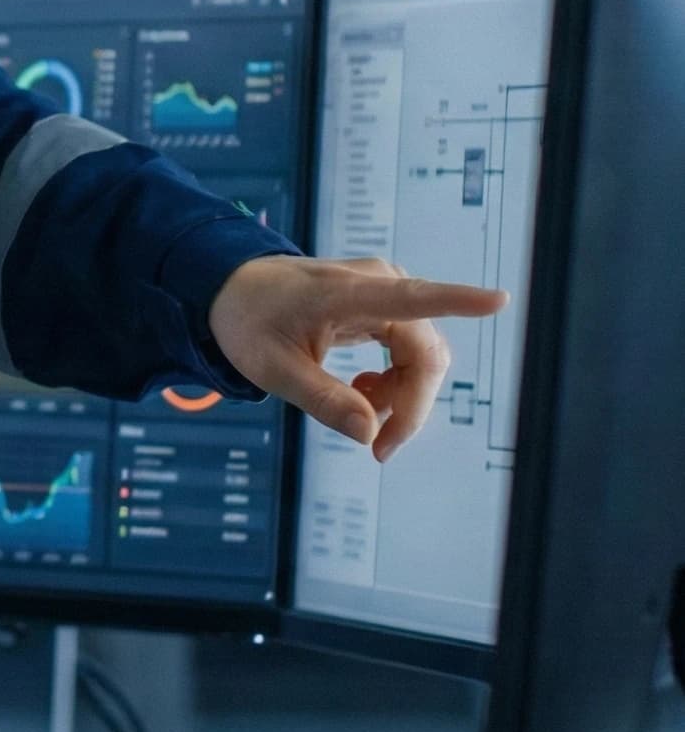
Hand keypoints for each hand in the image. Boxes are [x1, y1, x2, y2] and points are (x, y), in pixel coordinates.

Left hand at [207, 255, 506, 460]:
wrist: (233, 290)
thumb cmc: (249, 321)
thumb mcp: (272, 369)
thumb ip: (322, 400)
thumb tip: (370, 432)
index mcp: (346, 294)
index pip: (412, 297)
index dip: (459, 300)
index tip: (499, 300)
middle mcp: (376, 284)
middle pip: (425, 354)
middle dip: (410, 406)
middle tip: (379, 447)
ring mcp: (384, 292)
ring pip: (423, 357)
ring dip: (401, 396)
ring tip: (358, 408)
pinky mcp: (385, 304)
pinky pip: (411, 352)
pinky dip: (394, 382)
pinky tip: (362, 390)